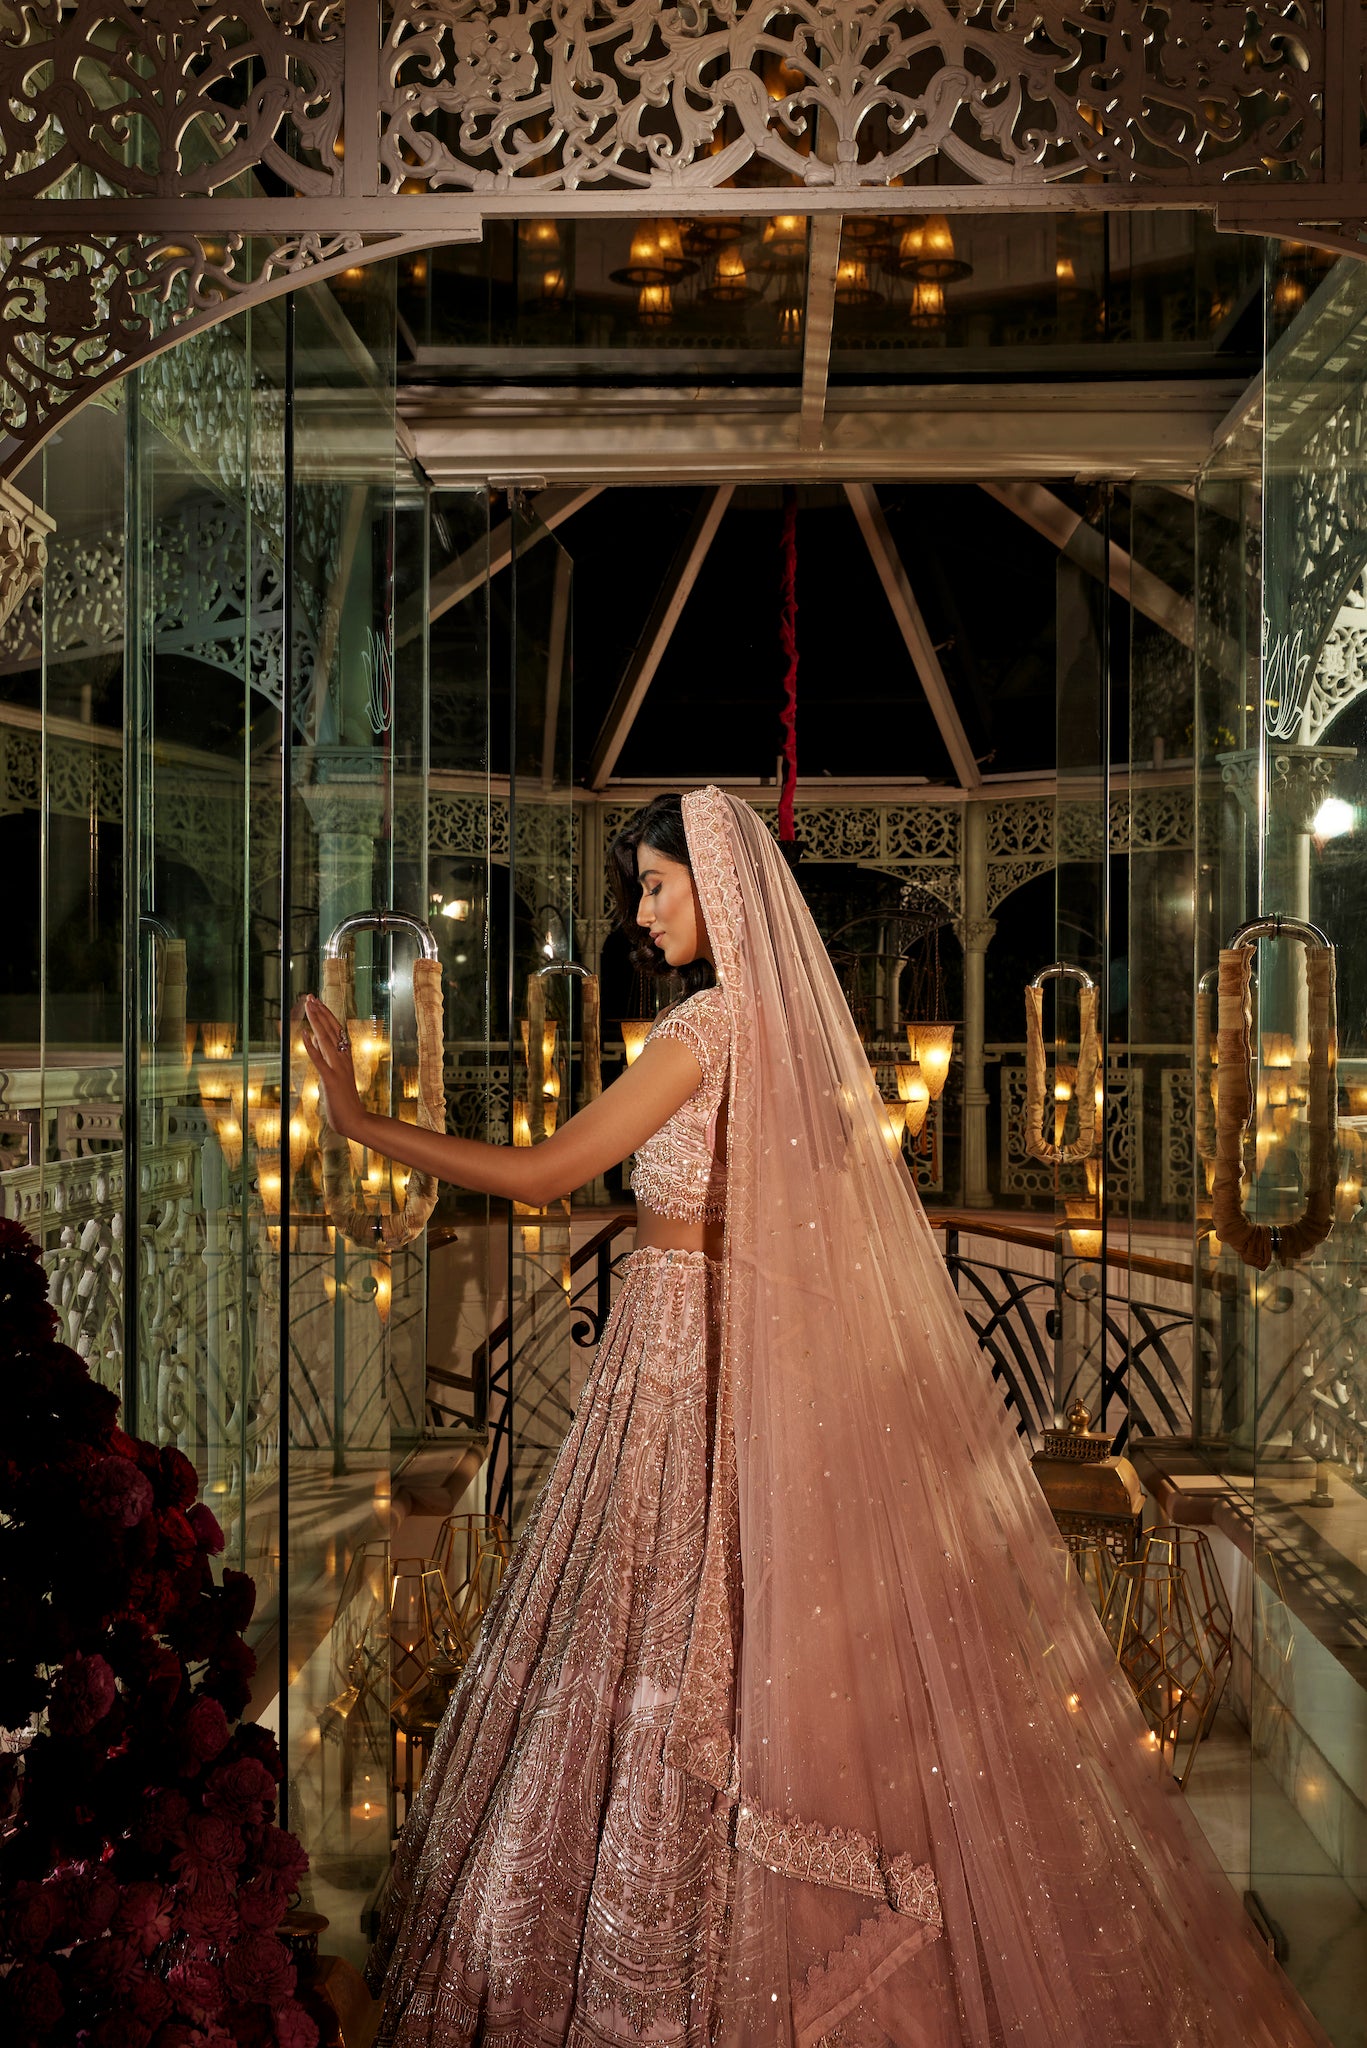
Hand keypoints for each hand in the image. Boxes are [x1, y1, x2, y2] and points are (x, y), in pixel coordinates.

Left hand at [302, 995, 364, 1139]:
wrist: (355, 1121)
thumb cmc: (344, 1101)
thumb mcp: (334, 1075)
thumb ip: (326, 1059)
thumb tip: (315, 1041)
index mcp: (346, 1058)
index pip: (337, 1031)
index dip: (326, 1015)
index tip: (317, 1002)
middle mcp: (344, 1059)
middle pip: (332, 1030)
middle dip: (320, 1012)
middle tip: (310, 997)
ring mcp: (338, 1069)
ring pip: (327, 1040)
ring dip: (316, 1022)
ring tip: (308, 1007)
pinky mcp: (331, 1079)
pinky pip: (320, 1060)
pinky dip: (311, 1046)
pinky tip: (304, 1034)